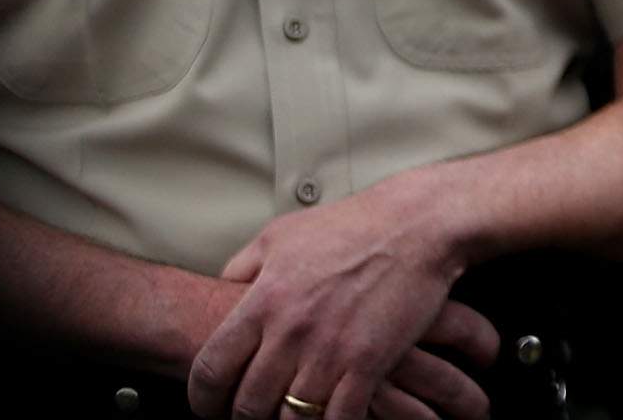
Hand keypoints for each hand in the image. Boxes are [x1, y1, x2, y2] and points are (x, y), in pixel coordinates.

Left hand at [185, 179, 499, 419]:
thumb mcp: (282, 234)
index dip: (202, 399)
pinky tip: (328, 419)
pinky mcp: (368, 363)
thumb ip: (243, 267)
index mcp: (263, 300)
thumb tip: (221, 290)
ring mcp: (329, 350)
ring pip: (288, 418)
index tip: (210, 406)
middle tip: (252, 415)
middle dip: (244, 418)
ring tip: (289, 417)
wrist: (419, 223)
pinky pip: (337, 418)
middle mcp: (290, 331)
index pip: (210, 369)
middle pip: (247, 403)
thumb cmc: (354, 225)